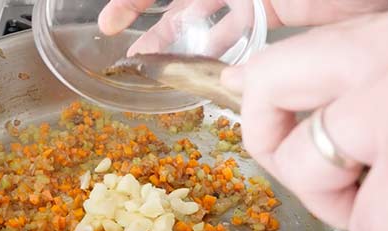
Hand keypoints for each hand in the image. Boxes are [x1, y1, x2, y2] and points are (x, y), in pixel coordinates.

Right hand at [98, 0, 387, 56]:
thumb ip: (235, 7)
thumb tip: (204, 49)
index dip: (135, 1)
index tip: (110, 24)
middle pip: (183, 3)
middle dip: (156, 28)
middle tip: (132, 57)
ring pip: (207, 19)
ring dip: (183, 43)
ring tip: (159, 68)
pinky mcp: (276, 12)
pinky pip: (238, 31)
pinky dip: (220, 48)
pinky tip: (208, 67)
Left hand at [223, 0, 387, 230]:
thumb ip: (374, 67)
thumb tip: (260, 80)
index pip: (285, 53)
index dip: (255, 94)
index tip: (243, 107)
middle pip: (267, 90)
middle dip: (276, 146)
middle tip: (325, 174)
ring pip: (307, 172)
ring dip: (355, 207)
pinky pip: (369, 228)